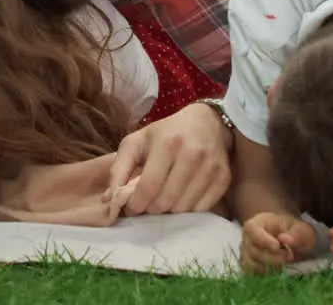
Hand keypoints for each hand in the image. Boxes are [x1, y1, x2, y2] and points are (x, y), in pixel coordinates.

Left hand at [105, 102, 230, 214]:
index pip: (148, 187)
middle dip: (151, 209)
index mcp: (166, 144)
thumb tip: (108, 200)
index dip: (136, 204)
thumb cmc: (166, 133)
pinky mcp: (223, 179)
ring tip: (163, 199)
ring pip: (183, 209)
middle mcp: (192, 155)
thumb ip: (119, 169)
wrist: (207, 123)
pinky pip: (201, 209)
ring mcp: (211, 168)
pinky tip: (181, 198)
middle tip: (147, 204)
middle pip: (165, 201)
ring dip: (169, 211)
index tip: (130, 208)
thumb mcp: (137, 142)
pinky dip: (188, 210)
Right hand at [239, 211, 316, 274]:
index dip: (263, 240)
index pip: (253, 230)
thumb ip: (296, 234)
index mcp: (257, 224)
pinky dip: (266, 275)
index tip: (278, 246)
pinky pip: (253, 274)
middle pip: (253, 251)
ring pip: (252, 265)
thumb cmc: (293, 232)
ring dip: (270, 268)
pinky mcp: (248, 267)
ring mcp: (246, 254)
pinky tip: (278, 271)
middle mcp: (247, 239)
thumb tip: (284, 239)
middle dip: (272, 257)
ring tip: (285, 264)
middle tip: (289, 256)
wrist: (289, 241)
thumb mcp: (300, 229)